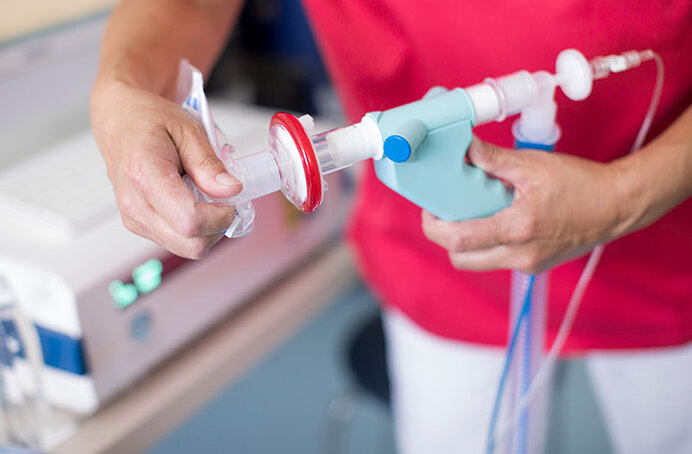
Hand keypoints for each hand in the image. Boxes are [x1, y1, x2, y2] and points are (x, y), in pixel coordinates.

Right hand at [91, 79, 241, 258]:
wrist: (120, 122)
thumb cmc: (150, 121)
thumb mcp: (188, 131)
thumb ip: (209, 164)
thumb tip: (232, 190)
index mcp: (144, 175)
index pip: (189, 221)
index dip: (220, 217)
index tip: (232, 200)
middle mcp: (134, 204)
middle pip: (189, 244)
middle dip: (217, 228)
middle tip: (226, 202)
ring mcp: (134, 219)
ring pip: (185, 248)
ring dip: (207, 231)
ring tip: (207, 198)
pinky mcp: (139, 226)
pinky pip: (177, 241)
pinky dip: (195, 230)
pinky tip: (194, 203)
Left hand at [422, 138, 634, 272]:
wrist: (617, 205)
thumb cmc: (581, 183)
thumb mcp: (533, 165)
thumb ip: (492, 159)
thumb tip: (463, 147)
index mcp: (518, 230)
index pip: (458, 239)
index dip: (433, 226)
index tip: (429, 209)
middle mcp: (520, 255)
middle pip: (461, 259)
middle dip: (446, 237)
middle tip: (447, 211)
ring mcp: (528, 265)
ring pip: (477, 262)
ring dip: (467, 241)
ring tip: (474, 211)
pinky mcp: (534, 267)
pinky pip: (497, 260)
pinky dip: (488, 243)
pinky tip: (497, 219)